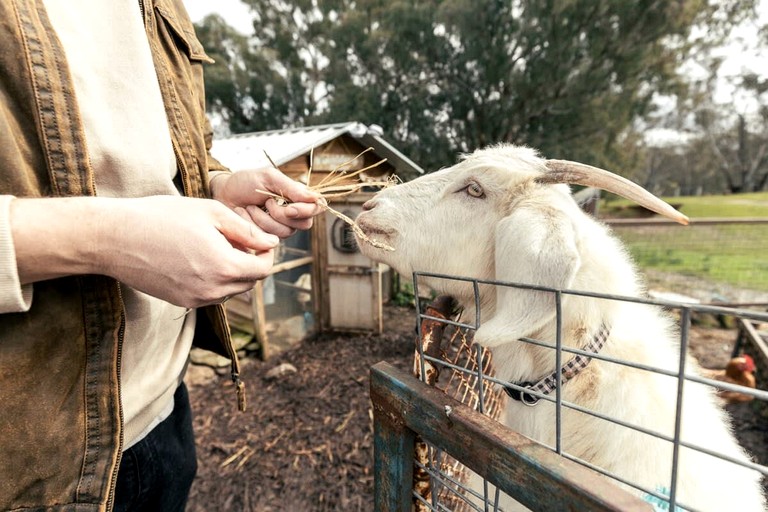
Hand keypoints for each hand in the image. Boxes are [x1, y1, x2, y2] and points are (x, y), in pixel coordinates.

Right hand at [11, 195, 279, 307]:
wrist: (115, 238)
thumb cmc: (163, 217)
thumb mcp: (212, 213)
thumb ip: (247, 231)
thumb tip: (271, 243)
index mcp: (225, 267)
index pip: (264, 269)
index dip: (266, 253)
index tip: (257, 239)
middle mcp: (213, 290)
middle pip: (250, 282)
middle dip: (251, 262)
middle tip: (235, 239)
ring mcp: (196, 300)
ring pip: (231, 290)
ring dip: (232, 272)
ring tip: (213, 246)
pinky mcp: (181, 302)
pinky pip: (211, 294)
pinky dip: (213, 279)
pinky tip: (196, 258)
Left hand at [211, 168, 325, 237]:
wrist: (223, 193)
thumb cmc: (245, 182)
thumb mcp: (269, 178)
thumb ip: (292, 188)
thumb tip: (315, 197)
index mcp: (297, 197)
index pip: (317, 207)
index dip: (307, 210)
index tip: (290, 207)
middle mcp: (293, 214)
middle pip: (304, 223)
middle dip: (283, 215)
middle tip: (267, 202)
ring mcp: (280, 227)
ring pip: (286, 232)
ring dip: (265, 218)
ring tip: (252, 206)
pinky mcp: (267, 237)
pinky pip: (270, 238)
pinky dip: (255, 224)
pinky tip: (246, 214)